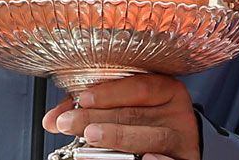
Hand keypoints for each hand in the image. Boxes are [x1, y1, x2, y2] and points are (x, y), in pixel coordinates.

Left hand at [43, 74, 200, 159]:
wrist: (178, 149)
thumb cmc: (148, 124)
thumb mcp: (128, 108)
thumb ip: (94, 109)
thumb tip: (54, 118)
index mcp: (166, 91)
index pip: (140, 86)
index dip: (110, 92)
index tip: (82, 99)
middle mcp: (176, 113)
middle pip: (136, 113)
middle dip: (98, 117)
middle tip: (70, 122)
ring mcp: (180, 138)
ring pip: (151, 137)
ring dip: (118, 136)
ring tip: (91, 136)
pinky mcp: (184, 159)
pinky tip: (144, 158)